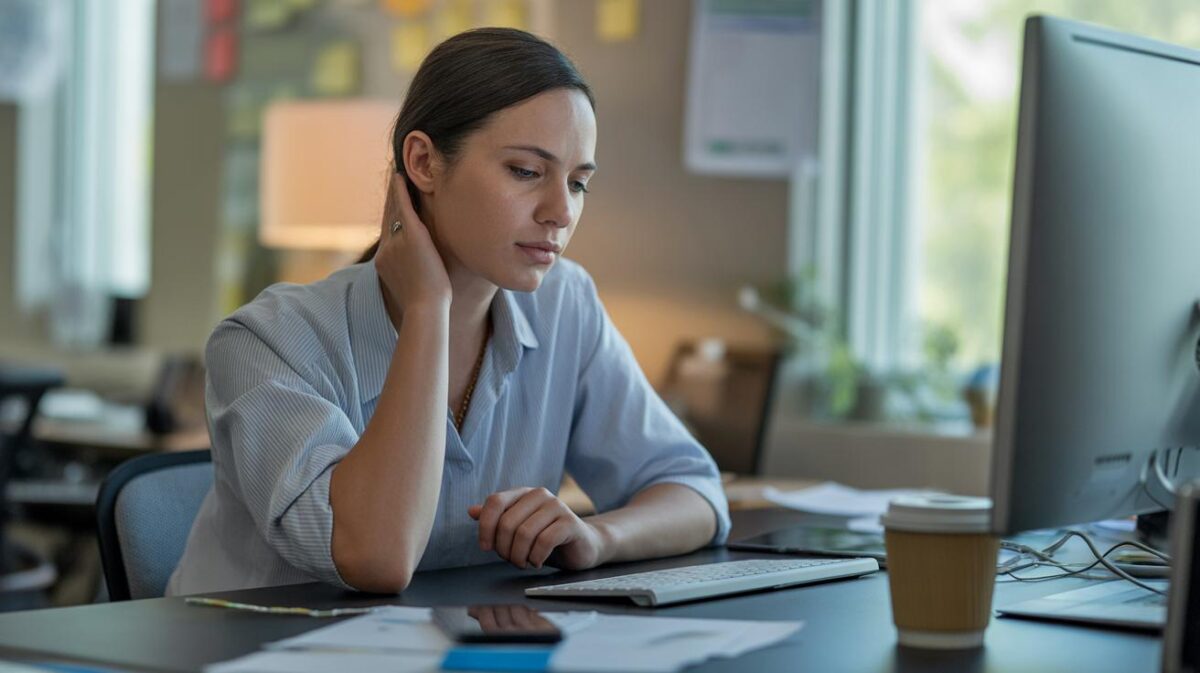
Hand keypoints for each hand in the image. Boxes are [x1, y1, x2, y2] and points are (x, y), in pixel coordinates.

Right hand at [375, 173, 451, 310]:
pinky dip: (400, 192)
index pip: (387, 233)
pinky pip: (403, 207)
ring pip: (394, 209)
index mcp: (384, 262)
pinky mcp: (411, 236)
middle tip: (394, 180)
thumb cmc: (425, 306)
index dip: (389, 216)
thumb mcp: (411, 288)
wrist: (424, 309)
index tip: (392, 204)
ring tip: (398, 175)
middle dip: (391, 199)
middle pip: (388, 217)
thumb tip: (416, 276)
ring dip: (395, 191)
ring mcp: (396, 242)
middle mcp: (386, 249)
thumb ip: (409, 276)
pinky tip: (401, 178)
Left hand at [468, 487, 608, 569]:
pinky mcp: (570, 523)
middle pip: (507, 522)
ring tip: (524, 562)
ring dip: (519, 556)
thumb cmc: (546, 537)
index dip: (485, 527)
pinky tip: (537, 562)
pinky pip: (544, 542)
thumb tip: (471, 511)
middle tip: (511, 560)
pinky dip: (535, 558)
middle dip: (504, 548)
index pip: (495, 502)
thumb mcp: (519, 528)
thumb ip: (497, 519)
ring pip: (524, 534)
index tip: (486, 547)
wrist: (583, 545)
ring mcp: (557, 507)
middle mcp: (539, 495)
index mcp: (523, 494)